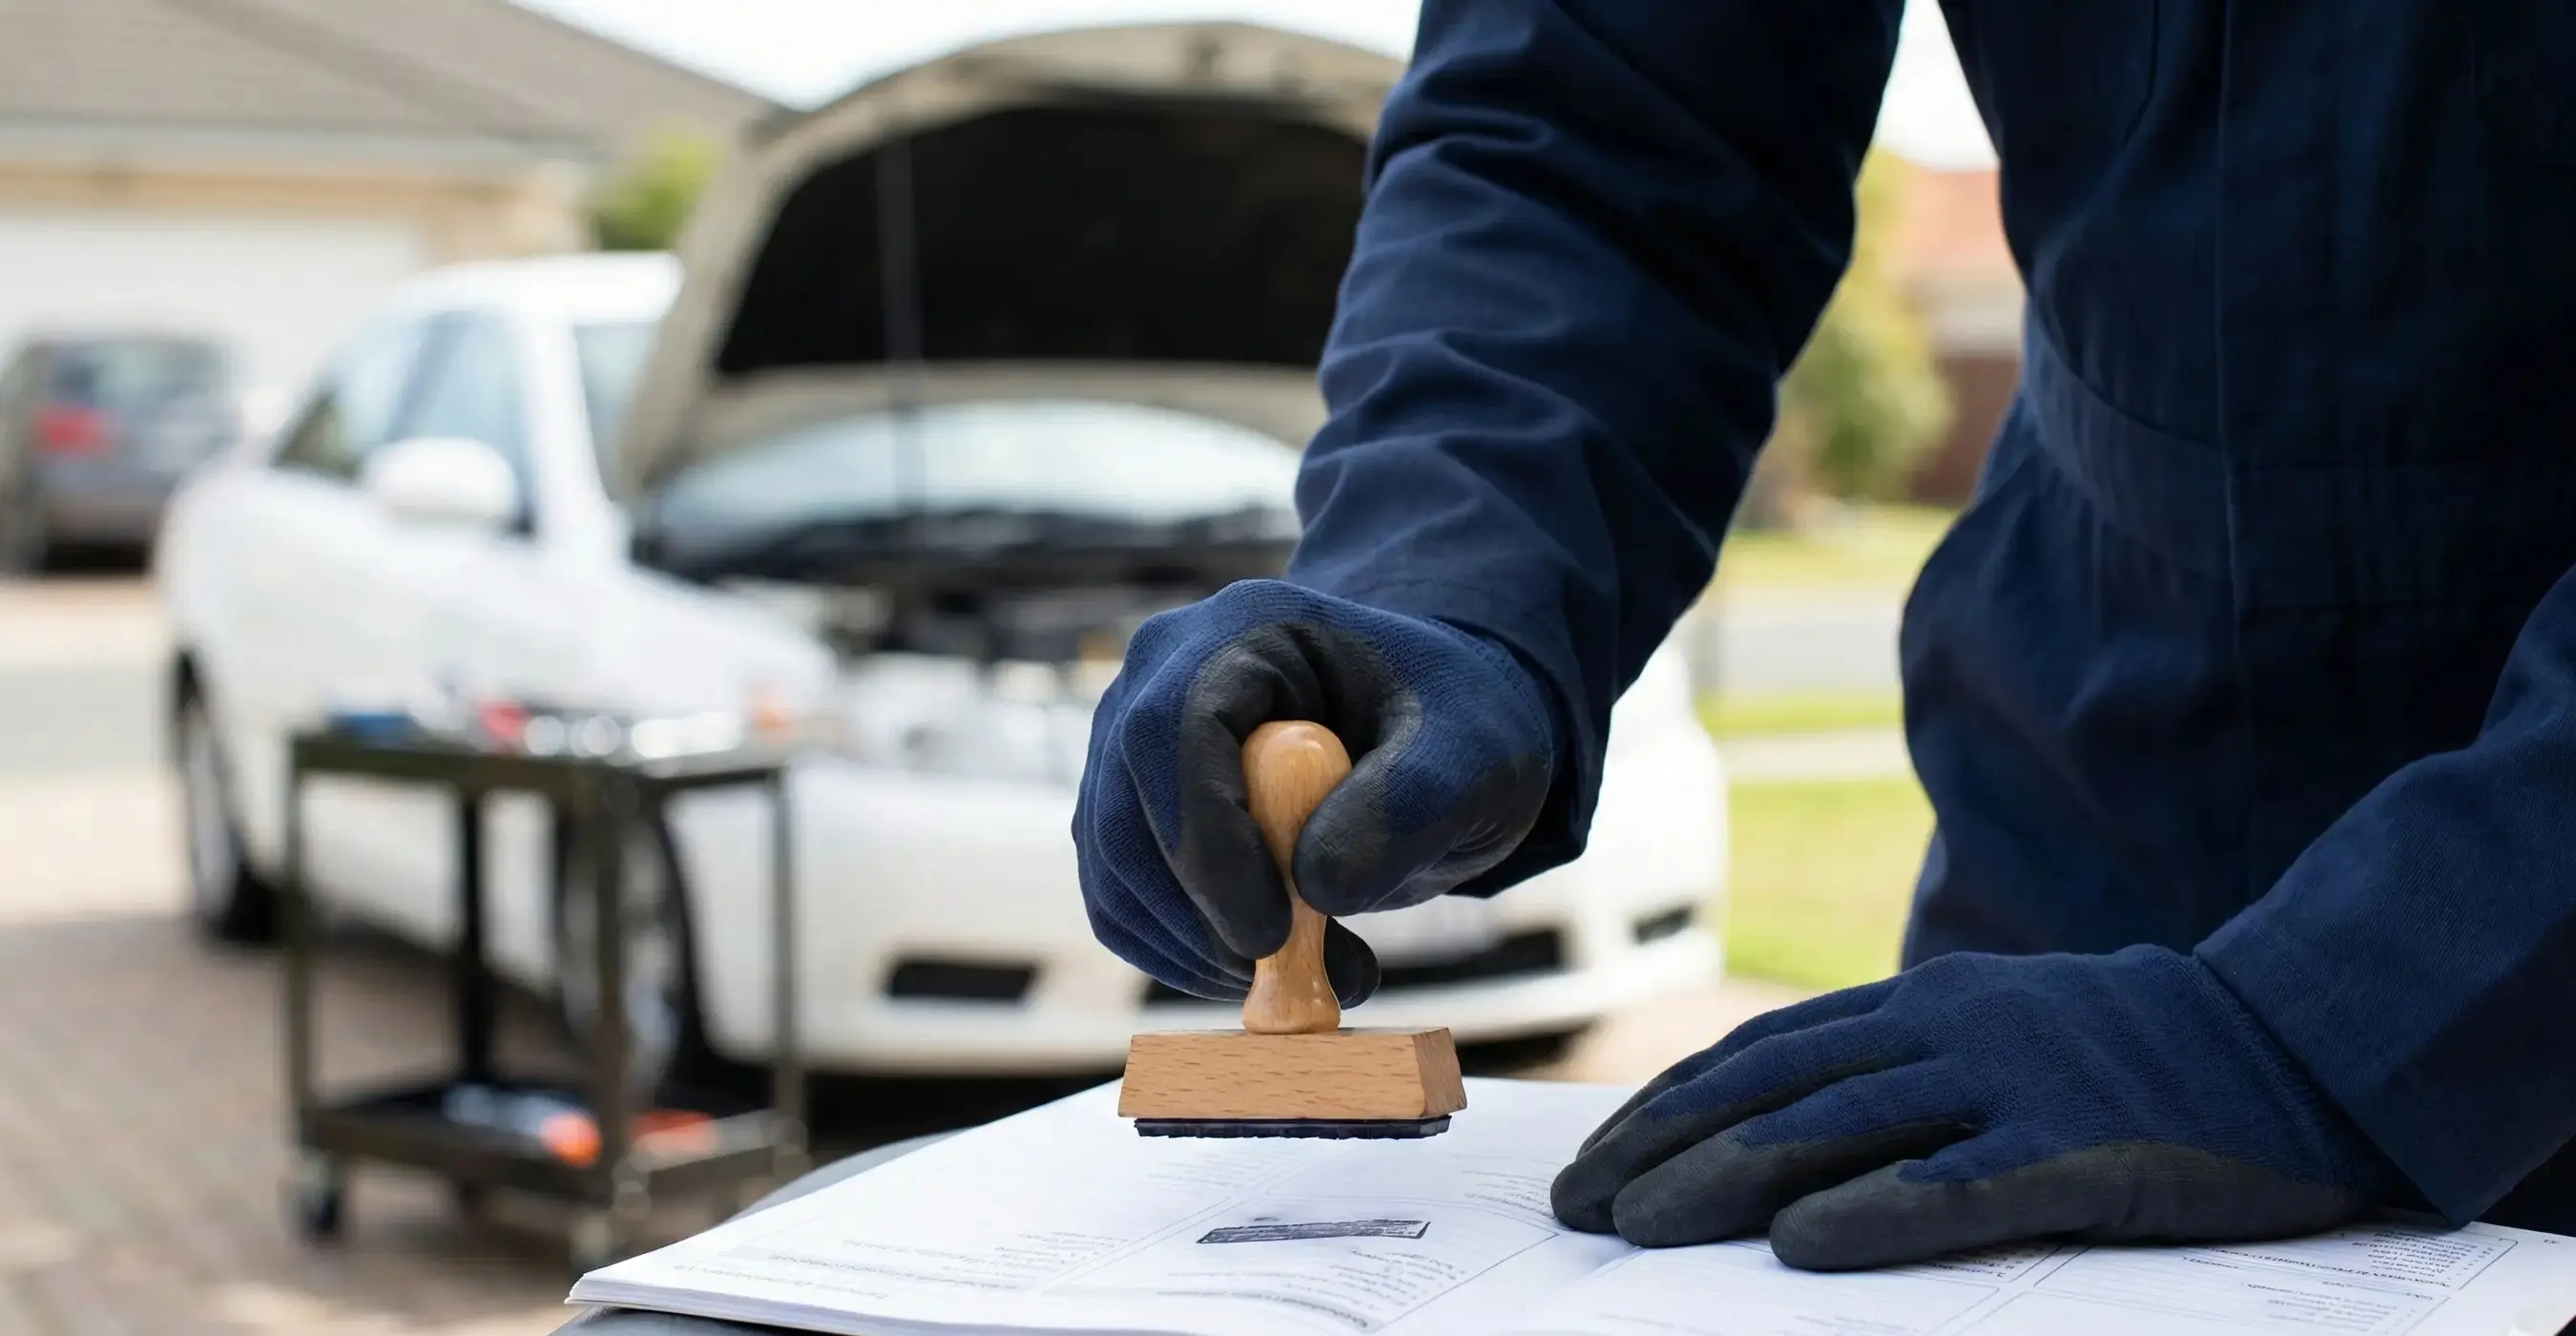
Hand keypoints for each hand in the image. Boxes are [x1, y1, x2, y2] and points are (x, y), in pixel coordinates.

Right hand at [1074, 580, 1558, 1004]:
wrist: (1431, 738)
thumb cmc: (1452, 729)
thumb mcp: (1473, 755)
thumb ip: (1409, 807)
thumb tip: (1318, 886)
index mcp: (1243, 632)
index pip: (1173, 733)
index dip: (1206, 843)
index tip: (1270, 936)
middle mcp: (1161, 679)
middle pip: (1122, 813)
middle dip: (1200, 918)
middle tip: (1300, 978)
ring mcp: (1131, 749)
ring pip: (1115, 874)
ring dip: (1199, 951)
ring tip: (1319, 971)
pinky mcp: (1132, 817)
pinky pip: (1125, 906)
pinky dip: (1187, 957)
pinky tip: (1276, 965)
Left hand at [1552, 946, 2398, 1270]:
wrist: (2287, 1037)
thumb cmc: (2125, 1056)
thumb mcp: (1993, 1041)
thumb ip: (1896, 1076)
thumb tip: (1779, 1155)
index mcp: (1917, 1005)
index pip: (1755, 1058)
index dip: (1663, 1112)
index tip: (1591, 1167)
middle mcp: (1944, 1030)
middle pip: (1769, 1091)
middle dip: (1660, 1151)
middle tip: (1579, 1211)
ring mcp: (2010, 1082)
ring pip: (1836, 1129)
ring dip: (1724, 1180)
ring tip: (1637, 1228)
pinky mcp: (2081, 1146)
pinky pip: (1962, 1183)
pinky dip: (1875, 1214)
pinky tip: (1803, 1249)